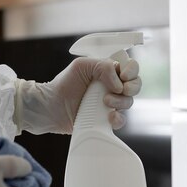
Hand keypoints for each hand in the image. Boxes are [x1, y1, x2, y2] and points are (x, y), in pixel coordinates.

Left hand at [15, 56, 141, 134]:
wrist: (51, 107)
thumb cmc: (65, 83)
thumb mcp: (82, 65)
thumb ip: (104, 67)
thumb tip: (119, 84)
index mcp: (109, 71)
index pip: (131, 67)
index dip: (132, 70)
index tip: (123, 75)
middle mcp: (113, 86)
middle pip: (135, 85)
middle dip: (132, 87)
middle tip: (120, 90)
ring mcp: (111, 103)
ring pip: (129, 102)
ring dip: (121, 102)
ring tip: (104, 101)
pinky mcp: (106, 119)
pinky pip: (121, 120)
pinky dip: (118, 119)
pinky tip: (109, 117)